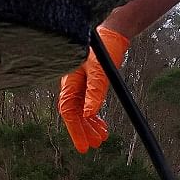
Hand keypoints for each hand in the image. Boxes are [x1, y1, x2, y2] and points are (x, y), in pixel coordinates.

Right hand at [58, 26, 128, 152]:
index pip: (69, 112)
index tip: (83, 147)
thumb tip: (89, 113)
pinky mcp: (88, 83)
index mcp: (69, 82)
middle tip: (93, 145)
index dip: (75, 131)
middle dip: (83, 131)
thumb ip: (94, 92)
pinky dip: (94, 115)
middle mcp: (72, 85)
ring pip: (81, 111)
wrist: (110, 32)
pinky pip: (88, 104)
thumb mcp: (99, 71)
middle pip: (74, 114)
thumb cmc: (102, 47)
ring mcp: (80, 85)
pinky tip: (101, 124)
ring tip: (101, 138)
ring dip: (90, 125)